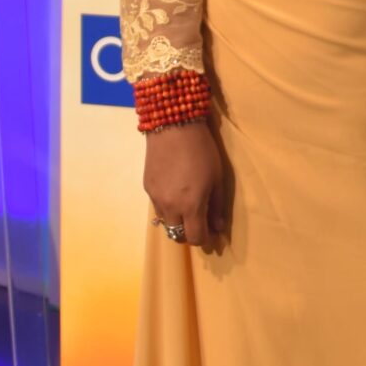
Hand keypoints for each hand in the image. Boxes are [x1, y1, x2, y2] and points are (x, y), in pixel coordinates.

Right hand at [144, 122, 225, 252]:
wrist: (173, 126)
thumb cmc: (202, 151)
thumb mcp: (217, 178)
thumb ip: (217, 206)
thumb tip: (218, 227)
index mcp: (190, 206)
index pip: (195, 237)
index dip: (205, 239)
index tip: (212, 232)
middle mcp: (170, 207)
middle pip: (177, 235)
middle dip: (190, 233)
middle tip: (200, 221)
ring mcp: (155, 198)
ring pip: (166, 223)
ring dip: (177, 221)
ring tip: (187, 206)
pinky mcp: (146, 188)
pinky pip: (158, 207)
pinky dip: (167, 208)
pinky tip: (175, 192)